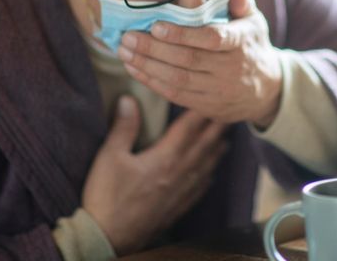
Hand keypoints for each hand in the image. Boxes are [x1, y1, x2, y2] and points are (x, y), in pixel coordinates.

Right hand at [82, 95, 227, 254]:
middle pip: (203, 146)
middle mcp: (179, 173)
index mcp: (165, 158)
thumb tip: (129, 100)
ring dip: (217, 151)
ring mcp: (180, 192)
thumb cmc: (107, 196)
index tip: (212, 99)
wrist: (109, 238)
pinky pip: (200, 188)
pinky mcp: (177, 207)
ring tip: (226, 140)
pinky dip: (208, 176)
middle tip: (229, 115)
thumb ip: (123, 127)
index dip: (200, 112)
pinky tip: (211, 174)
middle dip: (216, 129)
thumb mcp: (110, 157)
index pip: (188, 128)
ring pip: (206, 167)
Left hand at [117, 0, 282, 126]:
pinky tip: (134, 68)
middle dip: (153, 49)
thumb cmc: (252, 47)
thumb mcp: (253, 22)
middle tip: (128, 37)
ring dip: (147, 66)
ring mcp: (217, 89)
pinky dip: (152, 81)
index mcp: (240, 43)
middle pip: (187, 60)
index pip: (211, 38)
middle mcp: (229, 68)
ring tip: (124, 52)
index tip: (156, 26)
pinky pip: (175, 94)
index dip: (182, 34)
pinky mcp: (206, 105)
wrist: (267, 90)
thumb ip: (240, 2)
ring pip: (177, 79)